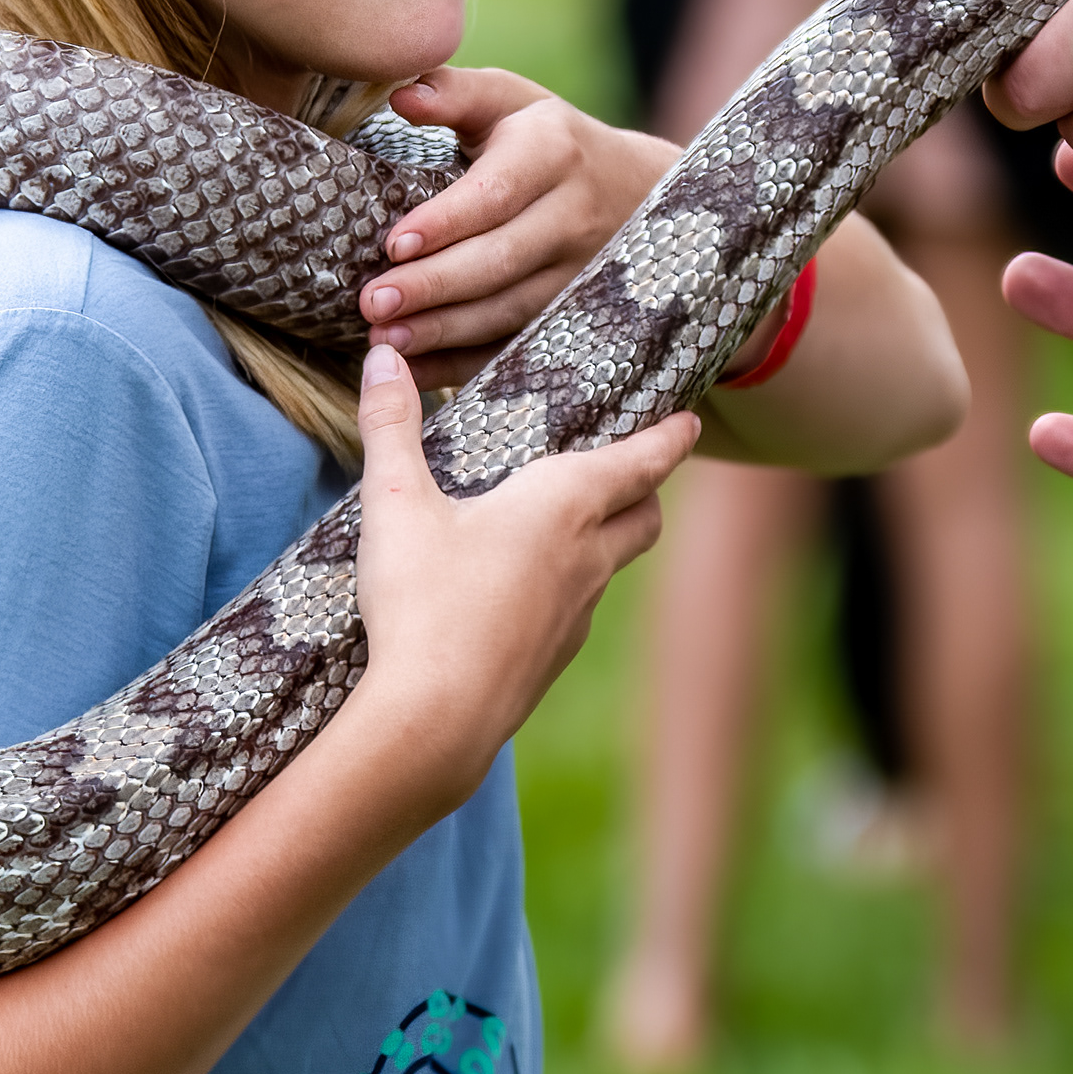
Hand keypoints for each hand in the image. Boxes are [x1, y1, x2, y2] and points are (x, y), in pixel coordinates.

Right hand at [346, 346, 699, 816]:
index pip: (641, 461)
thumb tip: (382, 354)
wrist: (436, 720)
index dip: (669, 437)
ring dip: (606, 538)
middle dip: (646, 486)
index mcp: (564, 506)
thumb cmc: (422, 603)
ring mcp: (577, 614)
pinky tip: (523, 591)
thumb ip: (391, 425)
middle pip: (646, 514)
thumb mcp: (395, 503)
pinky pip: (579, 608)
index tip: (690, 420)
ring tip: (572, 525)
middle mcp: (587, 558)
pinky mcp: (555, 658)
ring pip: (613, 564)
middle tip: (634, 467)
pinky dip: (569, 586)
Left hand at [359, 67, 677, 387]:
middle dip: (434, 286)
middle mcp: (575, 216)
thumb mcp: (510, 102)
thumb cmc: (548, 140)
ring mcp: (583, 274)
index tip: (393, 243)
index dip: (445, 222)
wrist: (641, 191)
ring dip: (446, 331)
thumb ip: (455, 93)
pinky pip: (520, 347)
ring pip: (511, 311)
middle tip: (371, 302)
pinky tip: (416, 370)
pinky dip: (467, 364)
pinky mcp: (578, 316)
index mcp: (554, 152)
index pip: (497, 193)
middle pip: (501, 260)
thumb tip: (401, 94)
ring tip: (386, 339)